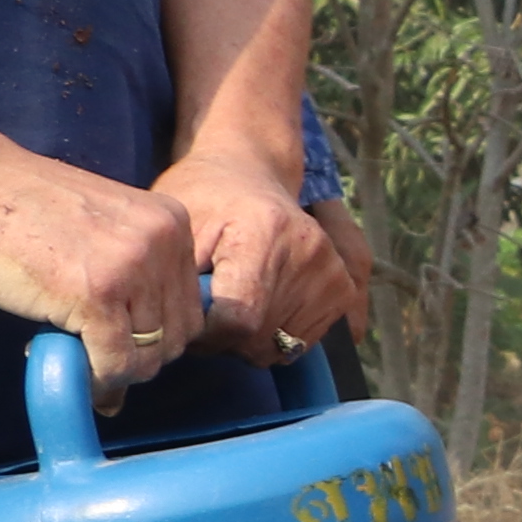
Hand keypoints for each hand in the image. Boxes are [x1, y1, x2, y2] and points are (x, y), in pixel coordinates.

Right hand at [0, 130, 198, 397]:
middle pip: (178, 337)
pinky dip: (95, 380)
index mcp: (171, 223)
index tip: (115, 337)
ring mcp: (131, 268)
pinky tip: (65, 366)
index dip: (155, 334)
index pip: (190, 308)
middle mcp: (163, 243)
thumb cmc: (15, 204)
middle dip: (138, 357)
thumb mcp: (98, 229)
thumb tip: (139, 347)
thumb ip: (128, 275)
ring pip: (149, 356)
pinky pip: (114, 363)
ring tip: (71, 351)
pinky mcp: (94, 295)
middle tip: (91, 352)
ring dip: (112, 370)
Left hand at [161, 142, 348, 360]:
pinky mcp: (343, 288)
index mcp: (265, 232)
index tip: (190, 323)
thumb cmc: (204, 201)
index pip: (240, 320)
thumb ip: (184, 282)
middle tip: (209, 312)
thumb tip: (190, 335)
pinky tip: (261, 307)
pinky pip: (304, 341)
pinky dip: (276, 337)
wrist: (247, 174)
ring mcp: (332, 271)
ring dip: (251, 341)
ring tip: (235, 306)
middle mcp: (309, 251)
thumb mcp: (179, 229)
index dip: (208, 336)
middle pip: (262, 338)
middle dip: (226, 340)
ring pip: (282, 347)